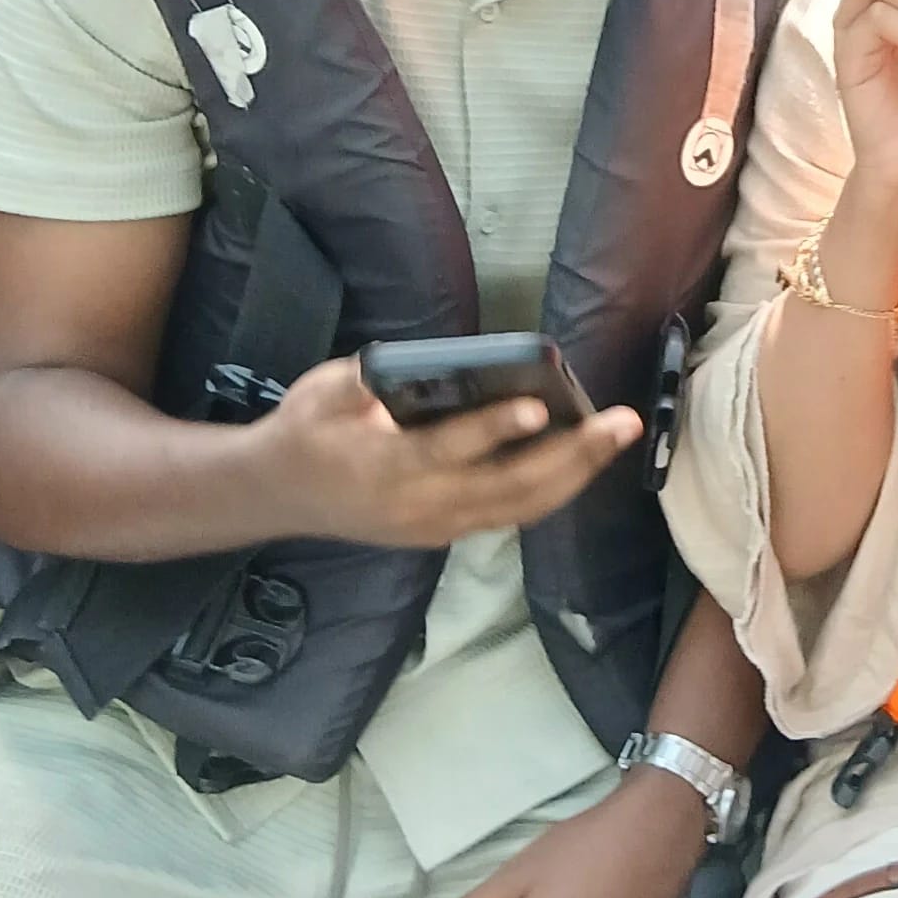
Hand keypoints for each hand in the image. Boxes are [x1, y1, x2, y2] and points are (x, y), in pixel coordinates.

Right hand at [254, 355, 640, 549]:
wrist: (276, 493)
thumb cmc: (305, 430)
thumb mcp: (323, 391)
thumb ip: (370, 379)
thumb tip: (428, 364)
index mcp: (384, 467)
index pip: (449, 450)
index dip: (495, 431)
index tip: (539, 408)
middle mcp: (418, 507)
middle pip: (507, 487)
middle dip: (572, 456)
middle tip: (621, 423)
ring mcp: (435, 527)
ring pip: (518, 507)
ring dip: (574, 475)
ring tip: (617, 437)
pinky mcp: (444, 533)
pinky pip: (509, 514)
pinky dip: (551, 489)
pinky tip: (584, 460)